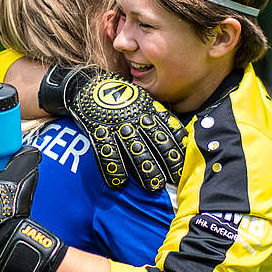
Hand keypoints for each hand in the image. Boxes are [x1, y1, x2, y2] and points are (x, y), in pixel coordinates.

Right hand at [38, 66, 186, 191]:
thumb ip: (157, 116)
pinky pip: (107, 151)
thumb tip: (178, 137)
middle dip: (166, 161)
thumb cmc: (118, 97)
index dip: (178, 148)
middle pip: (155, 142)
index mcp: (148, 111)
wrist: (87, 85)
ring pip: (135, 149)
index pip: (168, 130)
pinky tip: (119, 182)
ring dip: (145, 169)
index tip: (185, 164)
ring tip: (153, 186)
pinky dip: (113, 168)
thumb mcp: (141, 101)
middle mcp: (135, 118)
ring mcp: (117, 124)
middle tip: (174, 179)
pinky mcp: (98, 129)